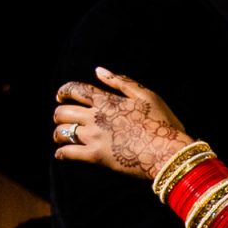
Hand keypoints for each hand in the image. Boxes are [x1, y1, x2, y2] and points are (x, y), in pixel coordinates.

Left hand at [53, 67, 191, 181]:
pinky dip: (61, 153)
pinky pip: (68, 153)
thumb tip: (99, 70)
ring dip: (59, 133)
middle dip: (59, 114)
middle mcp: (95, 117)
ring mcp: (94, 137)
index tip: (61, 96)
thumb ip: (122, 82)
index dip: (63, 91)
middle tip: (62, 119)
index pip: (74, 90)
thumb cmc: (163, 124)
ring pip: (62, 132)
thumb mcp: (147, 96)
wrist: (168, 152)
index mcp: (107, 101)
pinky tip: (61, 155)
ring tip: (62, 137)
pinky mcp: (96, 156)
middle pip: (63, 111)